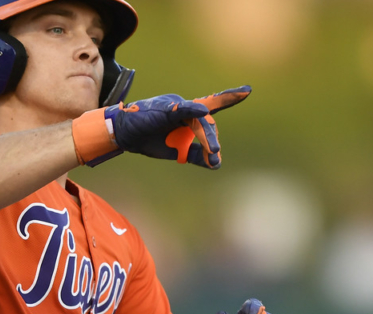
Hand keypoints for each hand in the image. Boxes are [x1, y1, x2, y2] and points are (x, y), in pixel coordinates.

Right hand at [72, 86, 250, 167]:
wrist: (124, 135)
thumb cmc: (149, 140)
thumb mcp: (177, 151)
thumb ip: (196, 155)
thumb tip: (215, 163)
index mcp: (188, 115)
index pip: (212, 105)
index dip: (229, 97)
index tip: (248, 90)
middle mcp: (185, 107)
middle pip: (207, 122)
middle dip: (211, 140)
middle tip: (214, 155)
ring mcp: (177, 106)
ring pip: (200, 120)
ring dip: (207, 137)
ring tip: (213, 151)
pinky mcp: (168, 109)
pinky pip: (185, 109)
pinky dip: (194, 109)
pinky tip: (203, 110)